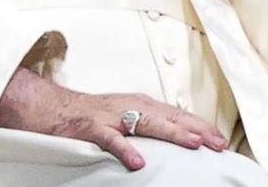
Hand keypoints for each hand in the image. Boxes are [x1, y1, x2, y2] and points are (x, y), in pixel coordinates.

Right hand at [0, 67, 227, 171]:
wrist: (47, 107)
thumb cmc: (85, 115)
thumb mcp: (122, 116)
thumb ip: (145, 125)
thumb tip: (173, 139)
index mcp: (139, 104)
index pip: (177, 114)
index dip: (199, 125)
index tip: (219, 138)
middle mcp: (130, 106)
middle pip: (170, 116)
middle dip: (196, 129)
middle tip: (218, 142)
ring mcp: (111, 116)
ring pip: (147, 123)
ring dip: (172, 133)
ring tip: (193, 144)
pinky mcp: (90, 128)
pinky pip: (111, 139)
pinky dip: (125, 149)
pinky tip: (138, 162)